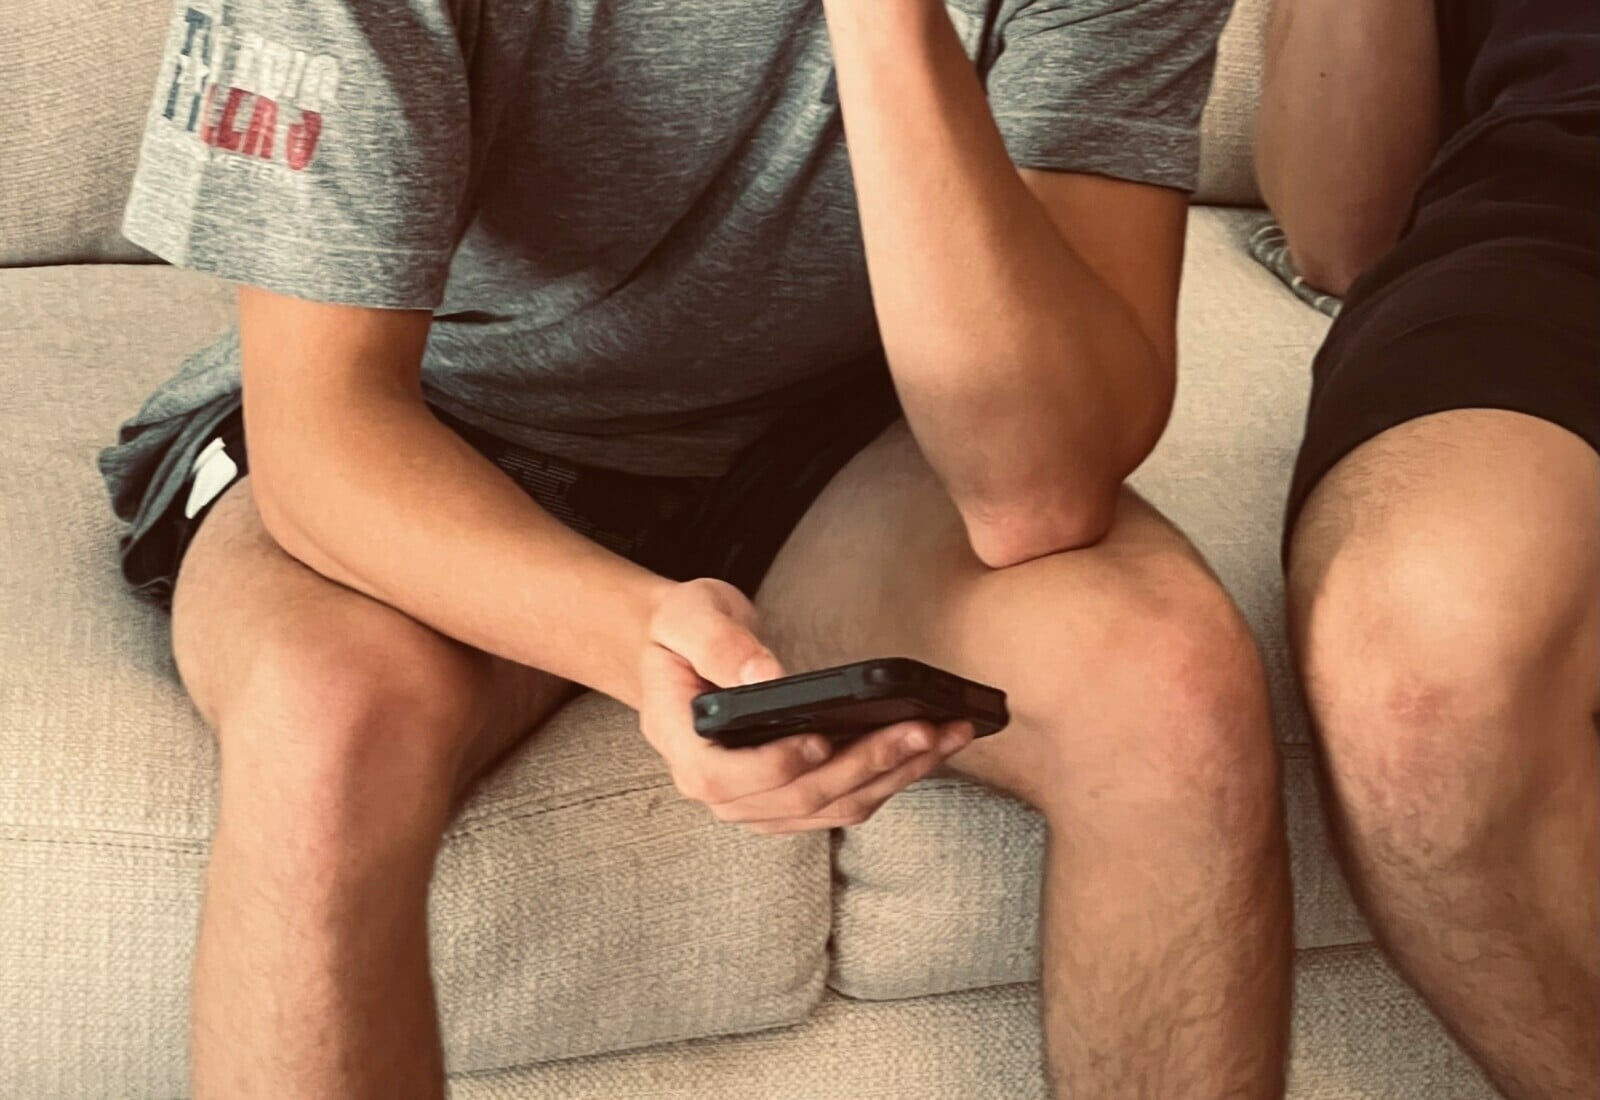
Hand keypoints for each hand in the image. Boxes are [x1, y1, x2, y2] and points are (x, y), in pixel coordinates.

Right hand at [638, 578, 974, 833]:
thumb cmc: (684, 631)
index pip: (723, 777)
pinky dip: (890, 778)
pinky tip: (929, 748)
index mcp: (683, 746)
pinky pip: (844, 801)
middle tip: (920, 730)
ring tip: (944, 737)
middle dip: (864, 766)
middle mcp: (720, 787)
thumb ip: (719, 645)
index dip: (774, 766)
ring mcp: (758, 800)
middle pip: (795, 798)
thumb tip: (764, 678)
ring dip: (892, 777)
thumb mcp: (688, 616)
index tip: (822, 739)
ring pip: (831, 807)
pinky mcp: (792, 797)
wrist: (687, 653)